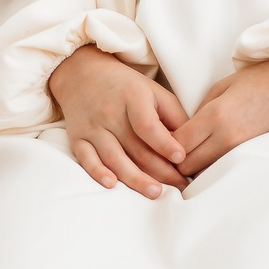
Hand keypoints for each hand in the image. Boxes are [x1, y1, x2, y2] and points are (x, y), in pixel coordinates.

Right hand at [51, 45, 189, 197]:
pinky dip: (98, 173)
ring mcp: (93, 127)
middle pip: (136, 148)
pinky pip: (86, 159)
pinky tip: (112, 184)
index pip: (148, 125)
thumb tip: (190, 144)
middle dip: (160, 171)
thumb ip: (173, 116)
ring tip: (156, 192)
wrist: (83, 76)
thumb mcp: (155, 92)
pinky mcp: (78, 139)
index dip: (165, 143)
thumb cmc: (127, 87)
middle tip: (179, 185)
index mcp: (133, 98)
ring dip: (135, 179)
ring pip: (114, 158)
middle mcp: (110, 113)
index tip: (182, 158)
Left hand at [174, 56, 268, 177]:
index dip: (165, 145)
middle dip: (176, 161)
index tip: (163, 140)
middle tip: (174, 153)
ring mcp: (242, 151)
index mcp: (216, 116)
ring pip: (204, 173)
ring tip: (193, 157)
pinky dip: (213, 168)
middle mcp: (227, 139)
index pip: (176, 144)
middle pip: (186, 165)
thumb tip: (185, 132)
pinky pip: (223, 170)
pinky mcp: (254, 158)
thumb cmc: (264, 79)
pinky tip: (213, 159)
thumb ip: (200, 110)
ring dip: (195, 167)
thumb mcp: (225, 85)